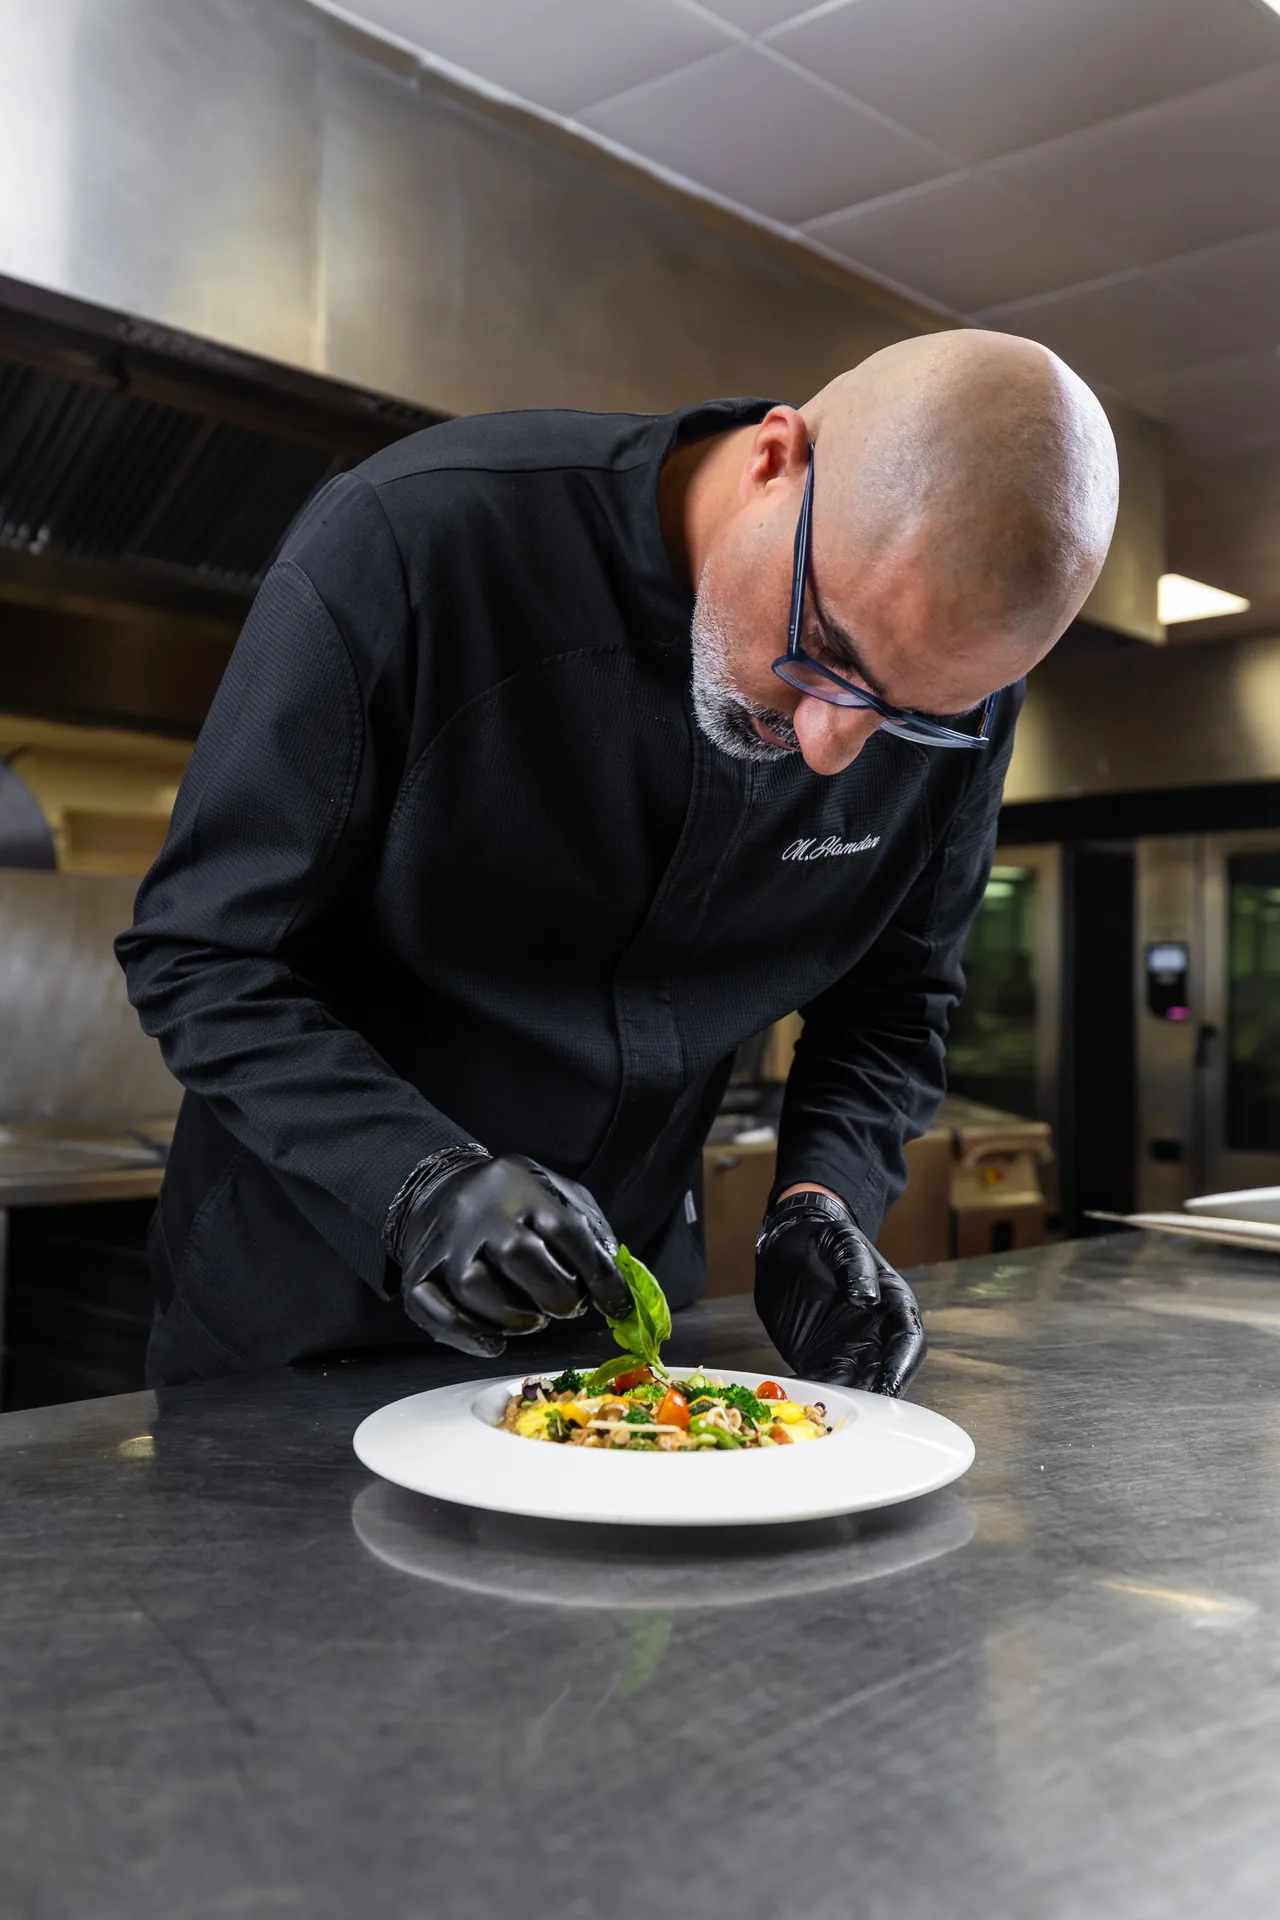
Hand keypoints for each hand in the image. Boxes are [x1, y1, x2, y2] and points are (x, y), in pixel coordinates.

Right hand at [398, 1154, 629, 1357]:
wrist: (440, 1189)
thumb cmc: (514, 1202)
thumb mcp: (558, 1194)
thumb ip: (591, 1231)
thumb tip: (615, 1285)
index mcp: (522, 1187)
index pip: (566, 1230)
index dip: (599, 1274)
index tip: (618, 1306)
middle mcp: (479, 1212)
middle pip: (517, 1255)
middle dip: (555, 1293)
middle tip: (568, 1307)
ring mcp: (445, 1244)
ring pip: (474, 1287)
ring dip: (514, 1317)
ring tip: (535, 1319)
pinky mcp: (419, 1274)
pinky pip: (436, 1311)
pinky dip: (468, 1335)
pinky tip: (495, 1342)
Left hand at [754, 1190, 924, 1395]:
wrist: (788, 1243)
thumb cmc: (824, 1238)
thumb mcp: (843, 1241)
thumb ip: (856, 1267)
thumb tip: (866, 1297)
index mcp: (893, 1305)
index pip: (908, 1341)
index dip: (901, 1366)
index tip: (889, 1385)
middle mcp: (876, 1334)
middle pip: (884, 1373)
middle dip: (874, 1395)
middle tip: (859, 1411)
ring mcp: (849, 1350)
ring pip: (855, 1384)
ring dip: (846, 1401)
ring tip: (829, 1413)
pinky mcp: (820, 1359)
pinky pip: (822, 1383)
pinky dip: (816, 1396)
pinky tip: (803, 1404)